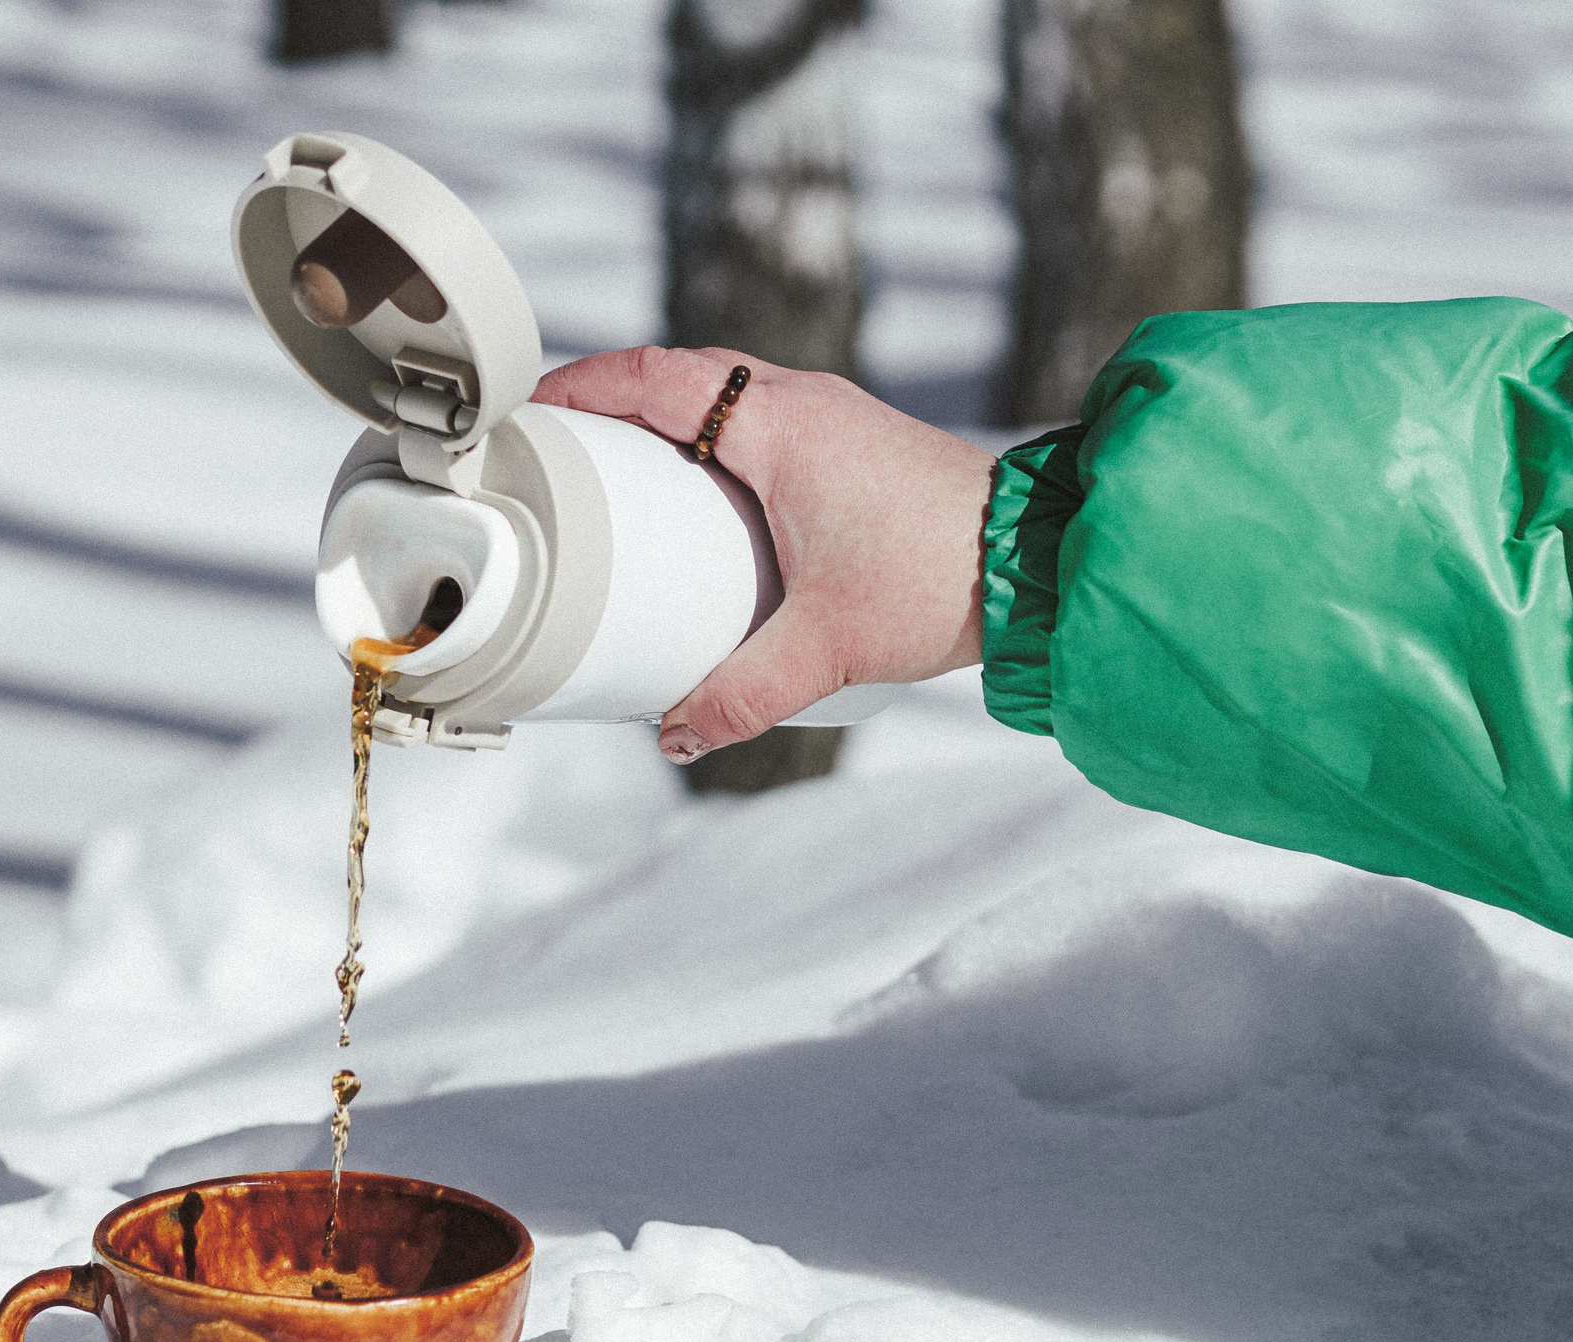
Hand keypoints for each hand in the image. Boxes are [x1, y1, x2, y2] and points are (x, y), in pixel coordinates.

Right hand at [530, 348, 996, 762]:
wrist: (1034, 561)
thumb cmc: (940, 579)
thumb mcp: (828, 647)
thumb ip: (744, 694)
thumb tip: (676, 734)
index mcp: (783, 427)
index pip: (660, 378)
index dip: (589, 386)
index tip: (538, 410)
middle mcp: (805, 404)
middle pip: (685, 375)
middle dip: (617, 400)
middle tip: (565, 444)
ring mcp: (834, 417)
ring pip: (727, 392)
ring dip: (671, 416)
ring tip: (621, 469)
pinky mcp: (854, 442)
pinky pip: (762, 417)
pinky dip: (717, 437)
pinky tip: (705, 491)